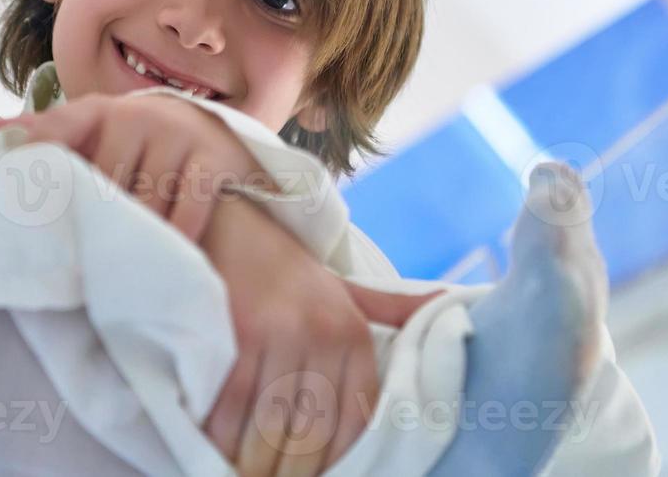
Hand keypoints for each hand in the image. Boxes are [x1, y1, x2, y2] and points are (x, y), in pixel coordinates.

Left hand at [0, 91, 278, 241]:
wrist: (207, 128)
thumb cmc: (132, 142)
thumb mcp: (91, 132)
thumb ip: (43, 136)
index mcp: (98, 110)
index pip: (58, 125)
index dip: (34, 150)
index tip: (12, 182)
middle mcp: (137, 116)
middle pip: (102, 182)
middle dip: (92, 220)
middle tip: (74, 257)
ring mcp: (177, 136)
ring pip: (144, 204)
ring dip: (133, 238)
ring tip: (116, 266)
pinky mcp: (212, 161)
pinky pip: (186, 213)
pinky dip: (173, 240)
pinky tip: (161, 260)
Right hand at [199, 197, 442, 476]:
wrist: (230, 217)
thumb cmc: (284, 266)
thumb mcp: (344, 288)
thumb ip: (390, 311)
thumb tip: (454, 303)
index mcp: (352, 333)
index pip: (353, 422)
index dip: (330, 465)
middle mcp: (323, 334)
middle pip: (309, 434)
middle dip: (287, 473)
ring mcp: (281, 333)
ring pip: (270, 427)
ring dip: (251, 463)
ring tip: (242, 475)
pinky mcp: (240, 332)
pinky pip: (232, 405)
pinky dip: (220, 436)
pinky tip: (213, 448)